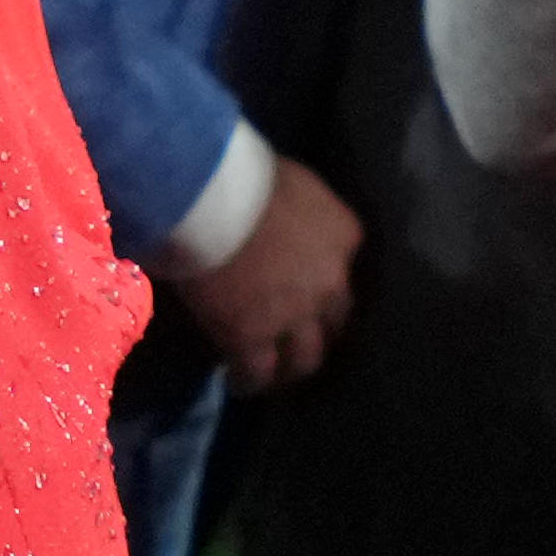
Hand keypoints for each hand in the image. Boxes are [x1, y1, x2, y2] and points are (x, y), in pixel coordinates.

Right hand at [180, 153, 365, 387]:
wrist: (209, 198)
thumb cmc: (243, 173)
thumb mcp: (292, 182)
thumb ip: (301, 209)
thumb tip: (283, 217)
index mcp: (344, 236)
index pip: (345, 269)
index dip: (326, 284)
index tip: (309, 290)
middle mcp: (331, 282)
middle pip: (336, 321)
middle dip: (322, 333)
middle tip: (302, 341)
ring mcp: (296, 315)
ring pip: (305, 359)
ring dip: (292, 368)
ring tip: (275, 376)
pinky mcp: (254, 337)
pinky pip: (257, 371)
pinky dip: (249, 380)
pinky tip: (238, 382)